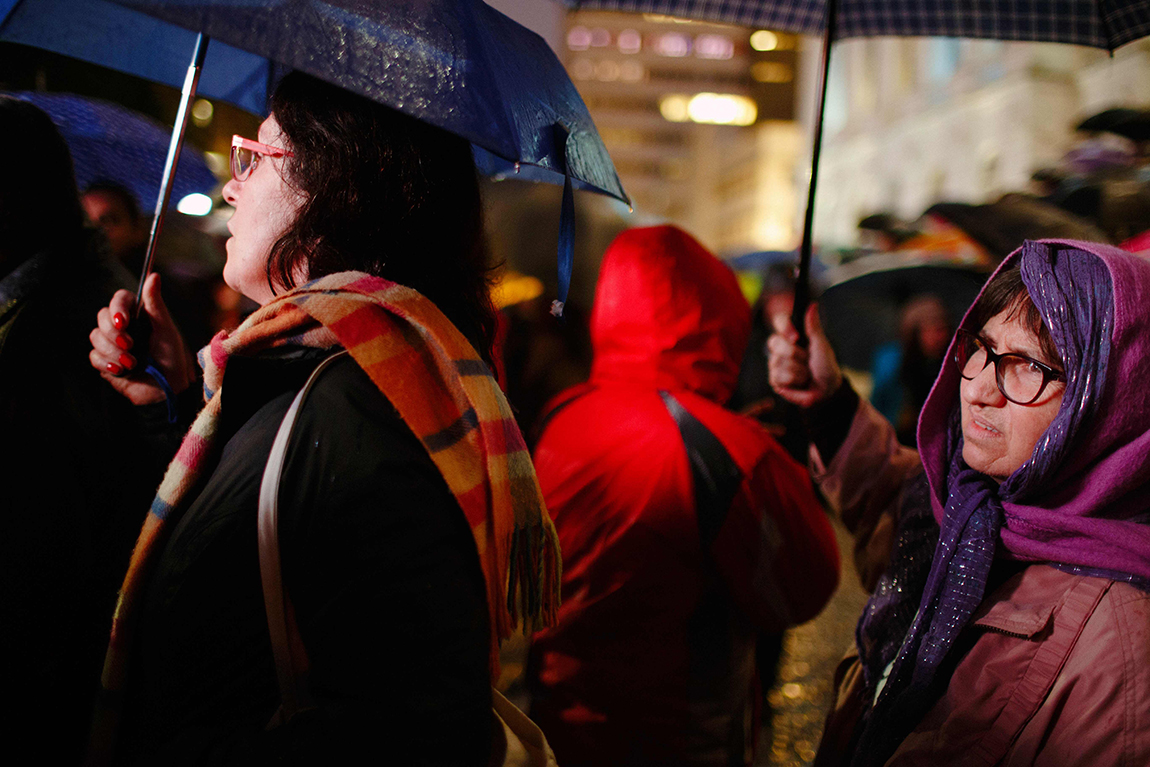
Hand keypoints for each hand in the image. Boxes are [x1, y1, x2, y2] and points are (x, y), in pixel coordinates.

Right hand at [89, 273, 193, 404]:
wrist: (167, 391)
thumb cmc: (171, 359)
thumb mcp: (166, 330)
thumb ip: (155, 304)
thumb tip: (154, 275)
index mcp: (138, 316)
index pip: (119, 300)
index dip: (117, 308)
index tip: (124, 321)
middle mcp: (122, 328)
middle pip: (101, 317)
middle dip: (113, 333)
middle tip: (130, 345)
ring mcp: (112, 345)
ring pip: (95, 337)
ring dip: (113, 351)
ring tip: (133, 363)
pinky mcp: (105, 363)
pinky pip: (93, 356)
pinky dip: (106, 364)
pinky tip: (122, 370)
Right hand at [767, 303, 842, 408]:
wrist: (827, 389)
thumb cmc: (825, 366)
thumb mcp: (821, 345)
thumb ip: (813, 326)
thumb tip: (813, 305)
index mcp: (792, 335)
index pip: (780, 321)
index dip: (785, 327)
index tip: (795, 337)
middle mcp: (781, 348)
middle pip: (774, 342)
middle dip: (794, 353)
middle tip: (807, 360)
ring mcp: (775, 364)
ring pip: (778, 362)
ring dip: (798, 370)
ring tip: (806, 374)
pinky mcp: (774, 380)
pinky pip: (778, 376)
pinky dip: (793, 380)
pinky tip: (799, 382)